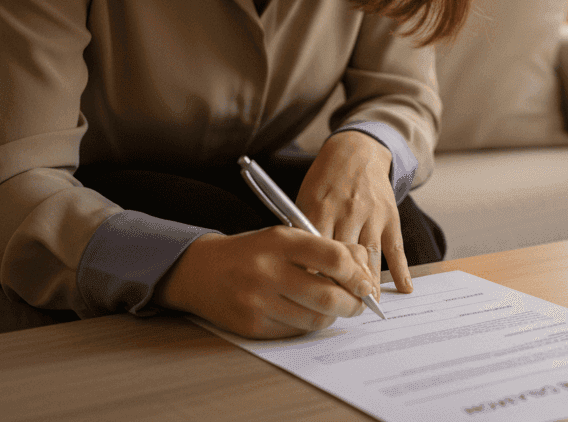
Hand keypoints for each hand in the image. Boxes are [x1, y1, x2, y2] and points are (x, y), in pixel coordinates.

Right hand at [154, 228, 376, 338]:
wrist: (200, 270)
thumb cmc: (252, 252)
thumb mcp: (285, 236)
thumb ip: (325, 248)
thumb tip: (364, 268)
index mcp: (280, 241)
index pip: (334, 259)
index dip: (358, 275)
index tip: (366, 283)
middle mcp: (267, 271)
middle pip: (328, 296)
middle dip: (354, 304)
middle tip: (360, 303)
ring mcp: (257, 301)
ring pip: (315, 319)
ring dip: (334, 317)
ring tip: (336, 308)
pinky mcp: (251, 326)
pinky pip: (295, 332)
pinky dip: (309, 325)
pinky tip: (309, 314)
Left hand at [295, 130, 412, 292]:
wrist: (356, 151)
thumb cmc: (325, 181)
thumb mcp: (305, 198)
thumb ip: (303, 230)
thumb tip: (300, 269)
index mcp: (320, 207)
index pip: (316, 250)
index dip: (314, 276)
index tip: (311, 300)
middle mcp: (347, 211)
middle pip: (344, 257)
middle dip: (342, 286)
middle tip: (341, 310)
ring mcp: (371, 214)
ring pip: (370, 256)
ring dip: (369, 283)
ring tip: (367, 305)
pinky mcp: (390, 215)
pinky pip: (396, 247)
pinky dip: (401, 269)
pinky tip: (404, 289)